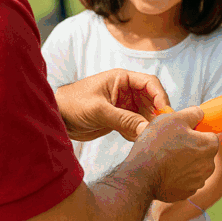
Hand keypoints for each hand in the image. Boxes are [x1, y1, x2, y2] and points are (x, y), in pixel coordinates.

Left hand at [56, 69, 170, 141]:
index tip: (165, 112)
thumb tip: (147, 129)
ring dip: (149, 125)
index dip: (160, 96)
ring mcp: (124, 106)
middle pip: (152, 100)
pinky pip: (136, 126)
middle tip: (163, 129)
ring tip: (152, 137)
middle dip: (158, 114)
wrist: (56, 119)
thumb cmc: (72, 104)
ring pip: (146, 115)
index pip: (150, 83)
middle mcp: (126, 91)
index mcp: (122, 79)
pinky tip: (139, 141)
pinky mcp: (120, 120)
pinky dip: (139, 133)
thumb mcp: (99, 110)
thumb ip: (124, 119)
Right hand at [128, 106, 217, 202]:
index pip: (210, 135)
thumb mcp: (173, 118)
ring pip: (194, 166)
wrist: (140, 175)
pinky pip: (186, 180)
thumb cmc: (156, 144)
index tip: (182, 133)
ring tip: (166, 158)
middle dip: (191, 148)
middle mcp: (209, 166)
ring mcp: (198, 181)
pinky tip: (165, 171)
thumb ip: (193, 114)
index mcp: (210, 146)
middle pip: (203, 152)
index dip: (196, 132)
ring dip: (185, 162)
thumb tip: (200, 114)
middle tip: (172, 145)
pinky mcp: (187, 192)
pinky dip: (178, 176)